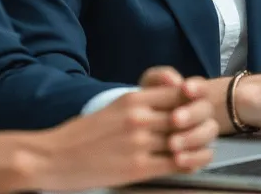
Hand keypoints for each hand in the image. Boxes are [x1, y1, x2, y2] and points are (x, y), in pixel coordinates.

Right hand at [29, 76, 217, 191]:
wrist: (52, 157)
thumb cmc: (82, 134)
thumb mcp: (113, 108)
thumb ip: (141, 105)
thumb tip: (172, 106)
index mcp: (133, 99)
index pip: (178, 93)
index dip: (194, 100)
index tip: (199, 107)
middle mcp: (139, 118)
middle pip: (186, 115)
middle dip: (200, 122)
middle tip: (207, 128)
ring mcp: (139, 143)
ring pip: (184, 140)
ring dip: (198, 144)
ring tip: (204, 146)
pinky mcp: (137, 167)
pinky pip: (175, 164)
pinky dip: (190, 163)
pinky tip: (193, 162)